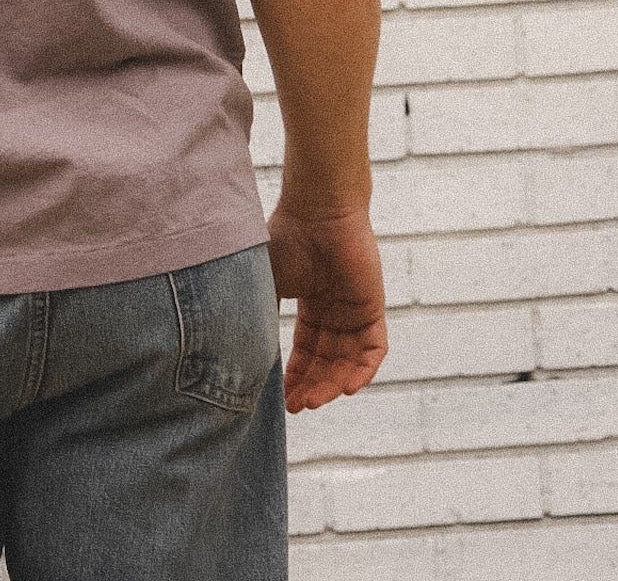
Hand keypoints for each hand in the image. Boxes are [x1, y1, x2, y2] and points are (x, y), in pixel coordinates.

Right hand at [267, 200, 386, 412]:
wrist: (316, 210)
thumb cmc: (287, 238)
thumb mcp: (265, 283)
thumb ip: (260, 316)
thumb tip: (243, 355)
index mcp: (311, 301)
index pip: (306, 350)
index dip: (296, 376)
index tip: (283, 400)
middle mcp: (334, 309)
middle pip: (327, 360)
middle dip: (312, 386)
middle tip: (298, 407)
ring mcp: (355, 308)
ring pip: (349, 360)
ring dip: (333, 384)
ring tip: (315, 402)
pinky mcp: (373, 306)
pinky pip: (374, 348)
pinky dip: (363, 370)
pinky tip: (346, 388)